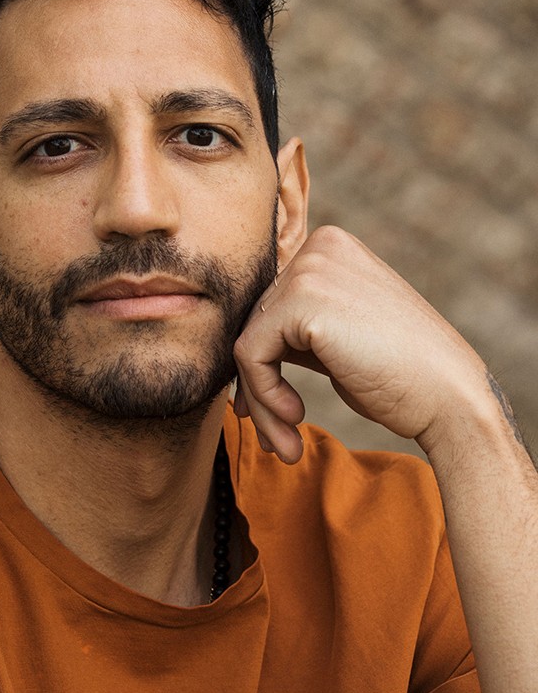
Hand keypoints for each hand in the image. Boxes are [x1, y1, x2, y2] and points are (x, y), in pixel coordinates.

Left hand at [233, 226, 487, 462]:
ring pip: (247, 343)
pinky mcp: (301, 301)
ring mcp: (310, 269)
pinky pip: (250, 355)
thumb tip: (241, 350)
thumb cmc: (402, 376)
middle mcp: (319, 247)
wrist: (451, 398)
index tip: (275, 412)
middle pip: (256, 325)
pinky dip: (263, 396)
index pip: (270, 309)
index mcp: (331, 247)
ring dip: (260, 403)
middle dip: (259, 390)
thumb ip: (298, 329)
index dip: (264, 365)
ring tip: (283, 444)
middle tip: (276, 439)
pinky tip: (295, 419)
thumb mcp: (341, 337)